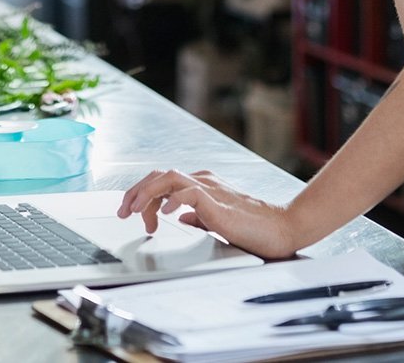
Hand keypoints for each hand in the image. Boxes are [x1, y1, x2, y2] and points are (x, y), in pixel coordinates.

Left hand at [117, 169, 299, 259]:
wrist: (281, 228)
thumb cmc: (253, 227)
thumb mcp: (216, 221)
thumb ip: (197, 216)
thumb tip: (178, 216)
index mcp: (203, 185)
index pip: (163, 181)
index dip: (143, 195)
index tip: (133, 214)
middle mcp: (204, 182)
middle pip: (160, 175)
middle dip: (136, 191)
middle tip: (122, 212)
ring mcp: (211, 189)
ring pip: (169, 178)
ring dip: (146, 194)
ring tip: (134, 212)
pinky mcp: (218, 202)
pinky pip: (189, 194)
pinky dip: (172, 202)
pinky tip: (163, 216)